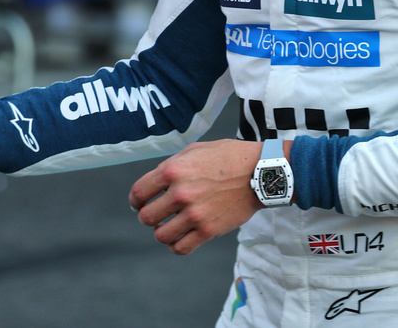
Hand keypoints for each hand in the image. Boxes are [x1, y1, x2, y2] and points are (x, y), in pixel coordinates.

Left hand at [129, 140, 263, 254]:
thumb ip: (173, 165)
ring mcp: (195, 214)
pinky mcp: (209, 231)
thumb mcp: (196, 150)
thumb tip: (155, 183)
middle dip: (149, 216)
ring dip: (162, 231)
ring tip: (170, 226)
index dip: (136, 200)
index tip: (140, 203)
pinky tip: (181, 237)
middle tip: (158, 214)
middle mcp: (181, 193)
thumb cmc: (229, 157)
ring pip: (161, 235)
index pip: (138, 193)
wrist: (260, 172)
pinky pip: (180, 248)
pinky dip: (176, 246)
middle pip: (146, 217)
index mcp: (174, 170)